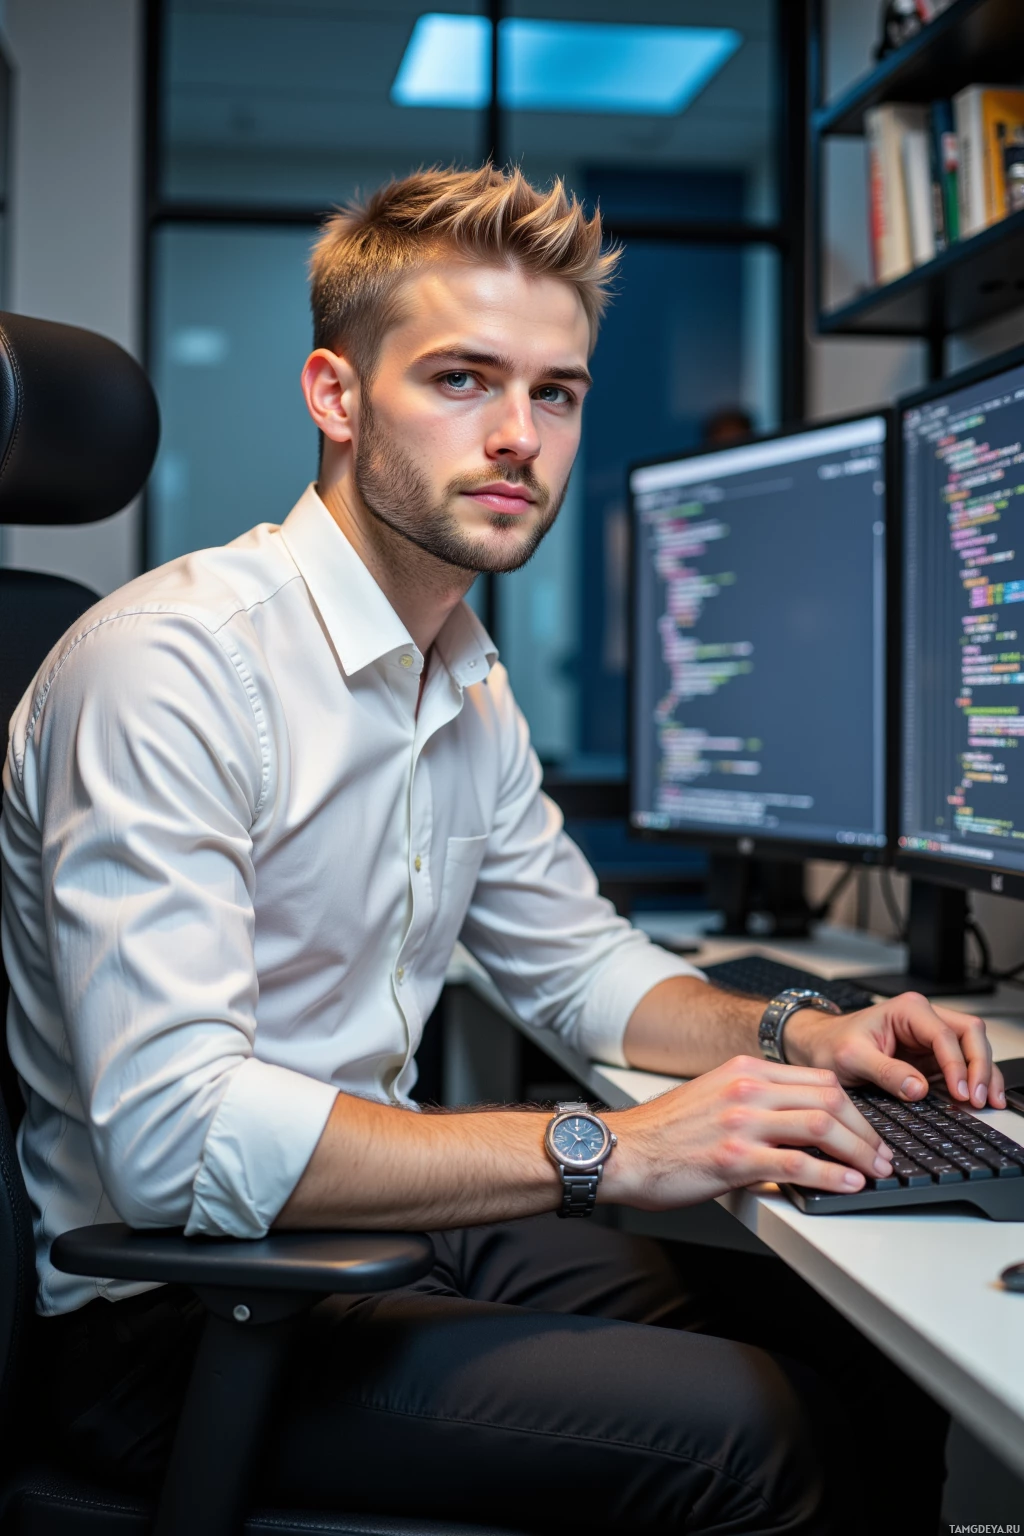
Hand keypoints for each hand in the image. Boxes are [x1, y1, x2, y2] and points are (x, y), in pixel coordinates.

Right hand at [602, 1055, 893, 1209]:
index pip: (819, 1079)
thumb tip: (798, 1126)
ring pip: (821, 1125)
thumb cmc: (663, 1133)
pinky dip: (831, 1176)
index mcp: (744, 1070)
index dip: (854, 1107)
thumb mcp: (712, 1098)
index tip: (867, 1129)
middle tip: (881, 1154)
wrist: (620, 1151)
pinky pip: (798, 1164)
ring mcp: (741, 1121)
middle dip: (865, 1129)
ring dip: (858, 1151)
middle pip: (829, 1097)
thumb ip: (754, 1102)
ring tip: (874, 1171)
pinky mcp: (734, 1158)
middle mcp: (746, 1088)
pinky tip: (847, 1185)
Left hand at [785, 992, 1006, 1108]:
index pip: (944, 1034)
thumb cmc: (831, 1044)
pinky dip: (972, 1082)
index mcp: (908, 1010)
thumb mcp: (852, 1058)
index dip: (957, 1064)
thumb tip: (918, 1088)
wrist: (819, 1048)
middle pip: (970, 1034)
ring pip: (972, 1048)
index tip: (960, 1091)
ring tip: (988, 1102)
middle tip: (977, 1098)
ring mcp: (930, 1040)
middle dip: (980, 1066)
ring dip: (983, 1074)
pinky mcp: (930, 1060)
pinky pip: (961, 1067)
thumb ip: (885, 1071)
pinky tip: (977, 1100)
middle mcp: (924, 1020)